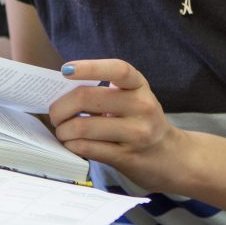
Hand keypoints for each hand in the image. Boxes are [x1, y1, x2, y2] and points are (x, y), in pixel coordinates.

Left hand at [49, 59, 187, 190]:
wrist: (171, 157)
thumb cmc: (140, 121)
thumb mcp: (131, 98)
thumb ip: (103, 92)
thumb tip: (59, 92)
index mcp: (139, 85)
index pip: (117, 69)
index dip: (90, 67)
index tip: (66, 70)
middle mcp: (142, 106)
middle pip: (87, 98)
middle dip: (60, 107)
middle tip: (54, 113)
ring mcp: (137, 133)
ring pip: (82, 126)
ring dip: (63, 130)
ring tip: (62, 131)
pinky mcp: (128, 156)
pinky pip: (87, 148)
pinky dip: (71, 145)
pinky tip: (71, 143)